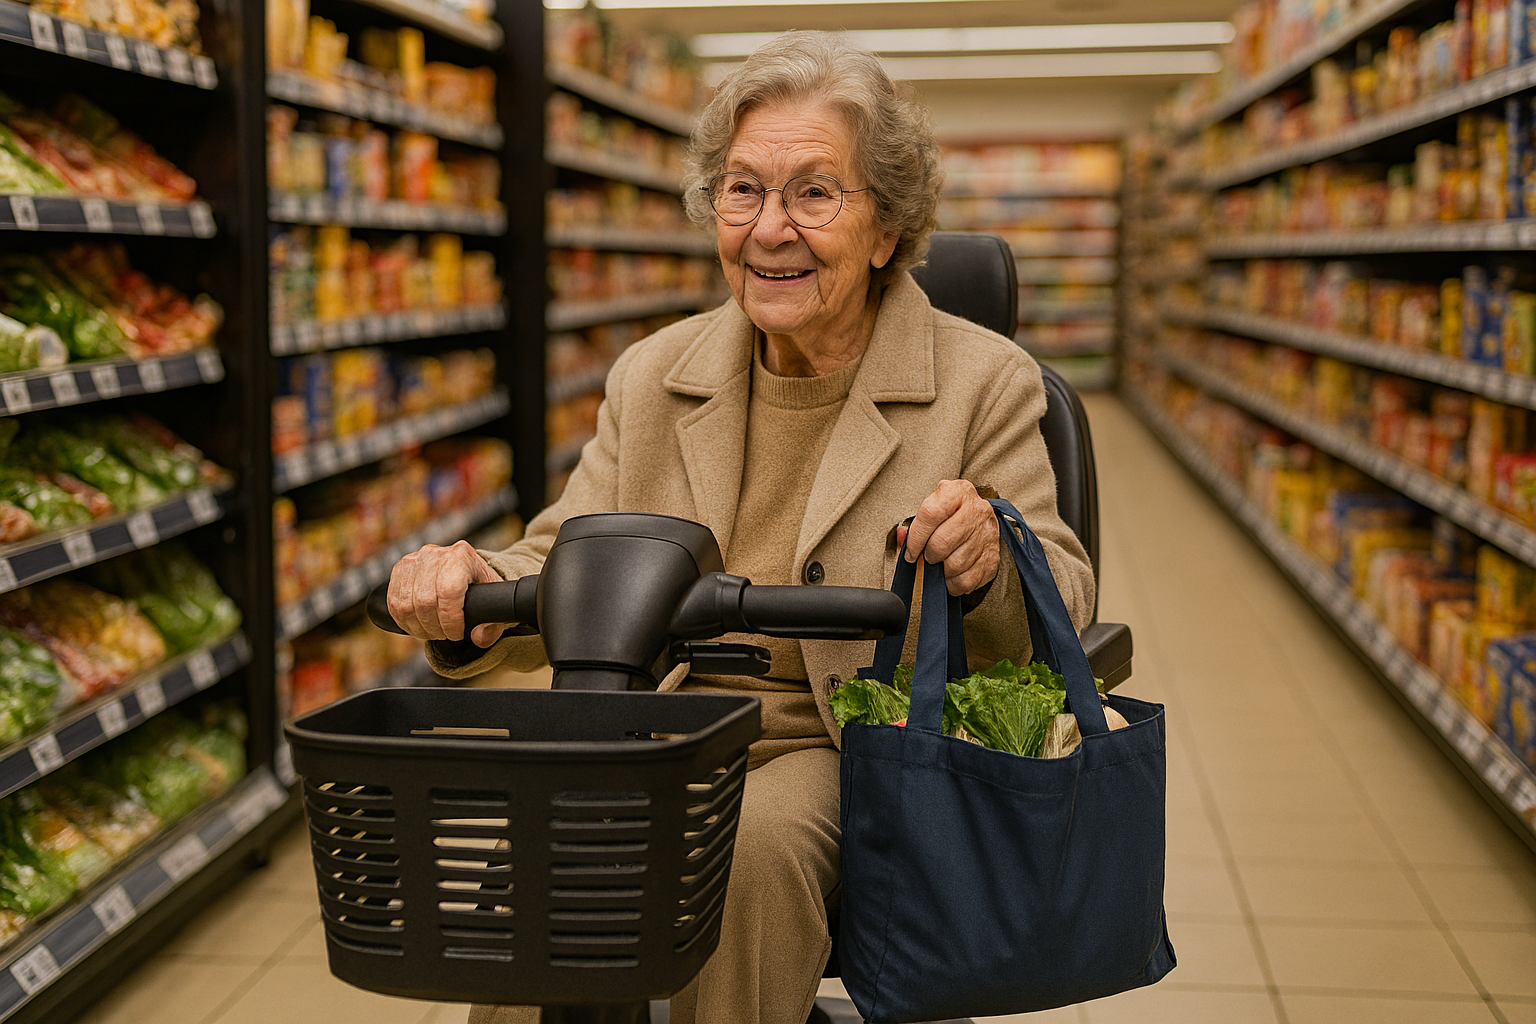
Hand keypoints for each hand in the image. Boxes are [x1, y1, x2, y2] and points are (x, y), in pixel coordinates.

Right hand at [386, 540, 509, 646]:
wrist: (467, 571)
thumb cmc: (483, 589)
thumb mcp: (496, 605)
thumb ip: (493, 626)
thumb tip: (478, 638)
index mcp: (462, 556)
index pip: (449, 591)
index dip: (451, 620)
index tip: (457, 633)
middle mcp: (436, 554)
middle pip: (425, 600)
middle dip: (435, 627)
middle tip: (445, 635)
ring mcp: (415, 559)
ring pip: (406, 603)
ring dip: (418, 626)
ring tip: (433, 632)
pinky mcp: (400, 569)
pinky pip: (393, 601)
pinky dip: (403, 620)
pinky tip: (417, 627)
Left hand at [897, 480, 998, 596]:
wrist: (981, 518)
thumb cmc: (951, 515)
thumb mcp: (933, 509)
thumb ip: (914, 525)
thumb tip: (902, 537)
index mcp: (957, 492)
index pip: (931, 514)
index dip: (916, 538)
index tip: (911, 552)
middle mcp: (976, 510)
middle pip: (942, 542)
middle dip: (929, 555)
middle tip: (928, 556)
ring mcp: (987, 533)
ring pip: (955, 564)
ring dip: (942, 570)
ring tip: (941, 563)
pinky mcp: (992, 556)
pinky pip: (967, 580)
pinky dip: (954, 583)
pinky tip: (951, 574)